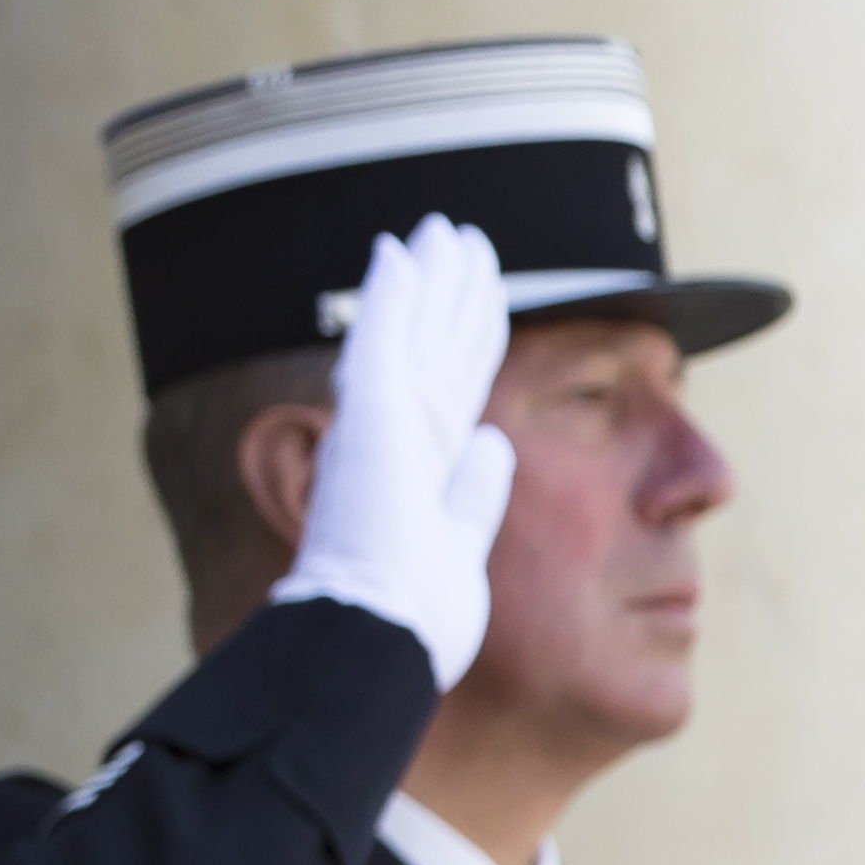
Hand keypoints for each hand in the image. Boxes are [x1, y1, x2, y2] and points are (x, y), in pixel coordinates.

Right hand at [270, 214, 518, 686]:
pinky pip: (383, 336)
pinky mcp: (369, 414)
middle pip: (438, 347)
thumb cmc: (413, 613)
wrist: (377, 634)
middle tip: (462, 240)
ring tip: (443, 230)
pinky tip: (396, 251)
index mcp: (421, 468)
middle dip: (451, 292)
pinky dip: (391, 293)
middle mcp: (399, 439)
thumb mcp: (461, 544)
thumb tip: (495, 442)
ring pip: (415, 328)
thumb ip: (475, 490)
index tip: (484, 298)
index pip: (457, 387)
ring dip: (429, 276)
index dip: (471, 339)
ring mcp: (380, 423)